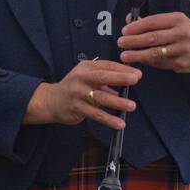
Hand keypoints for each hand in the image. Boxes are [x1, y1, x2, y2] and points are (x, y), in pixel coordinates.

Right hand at [24, 59, 140, 128]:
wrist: (51, 101)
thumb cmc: (75, 87)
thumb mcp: (88, 76)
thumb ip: (106, 78)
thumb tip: (131, 79)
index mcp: (86, 67)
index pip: (107, 66)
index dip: (123, 69)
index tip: (138, 74)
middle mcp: (81, 78)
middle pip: (102, 77)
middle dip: (119, 78)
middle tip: (135, 80)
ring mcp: (78, 93)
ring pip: (100, 97)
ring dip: (117, 102)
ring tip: (132, 106)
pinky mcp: (77, 108)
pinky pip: (95, 114)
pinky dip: (108, 119)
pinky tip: (120, 124)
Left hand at [117, 12, 189, 71]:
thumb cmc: (183, 31)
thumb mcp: (172, 21)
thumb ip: (151, 21)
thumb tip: (129, 20)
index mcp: (178, 19)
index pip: (153, 22)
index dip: (137, 27)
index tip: (124, 31)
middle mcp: (182, 34)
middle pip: (153, 38)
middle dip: (134, 41)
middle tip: (120, 43)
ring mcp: (183, 50)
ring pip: (156, 53)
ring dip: (138, 55)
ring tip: (125, 56)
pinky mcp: (182, 64)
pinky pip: (161, 64)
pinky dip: (148, 62)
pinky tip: (139, 60)